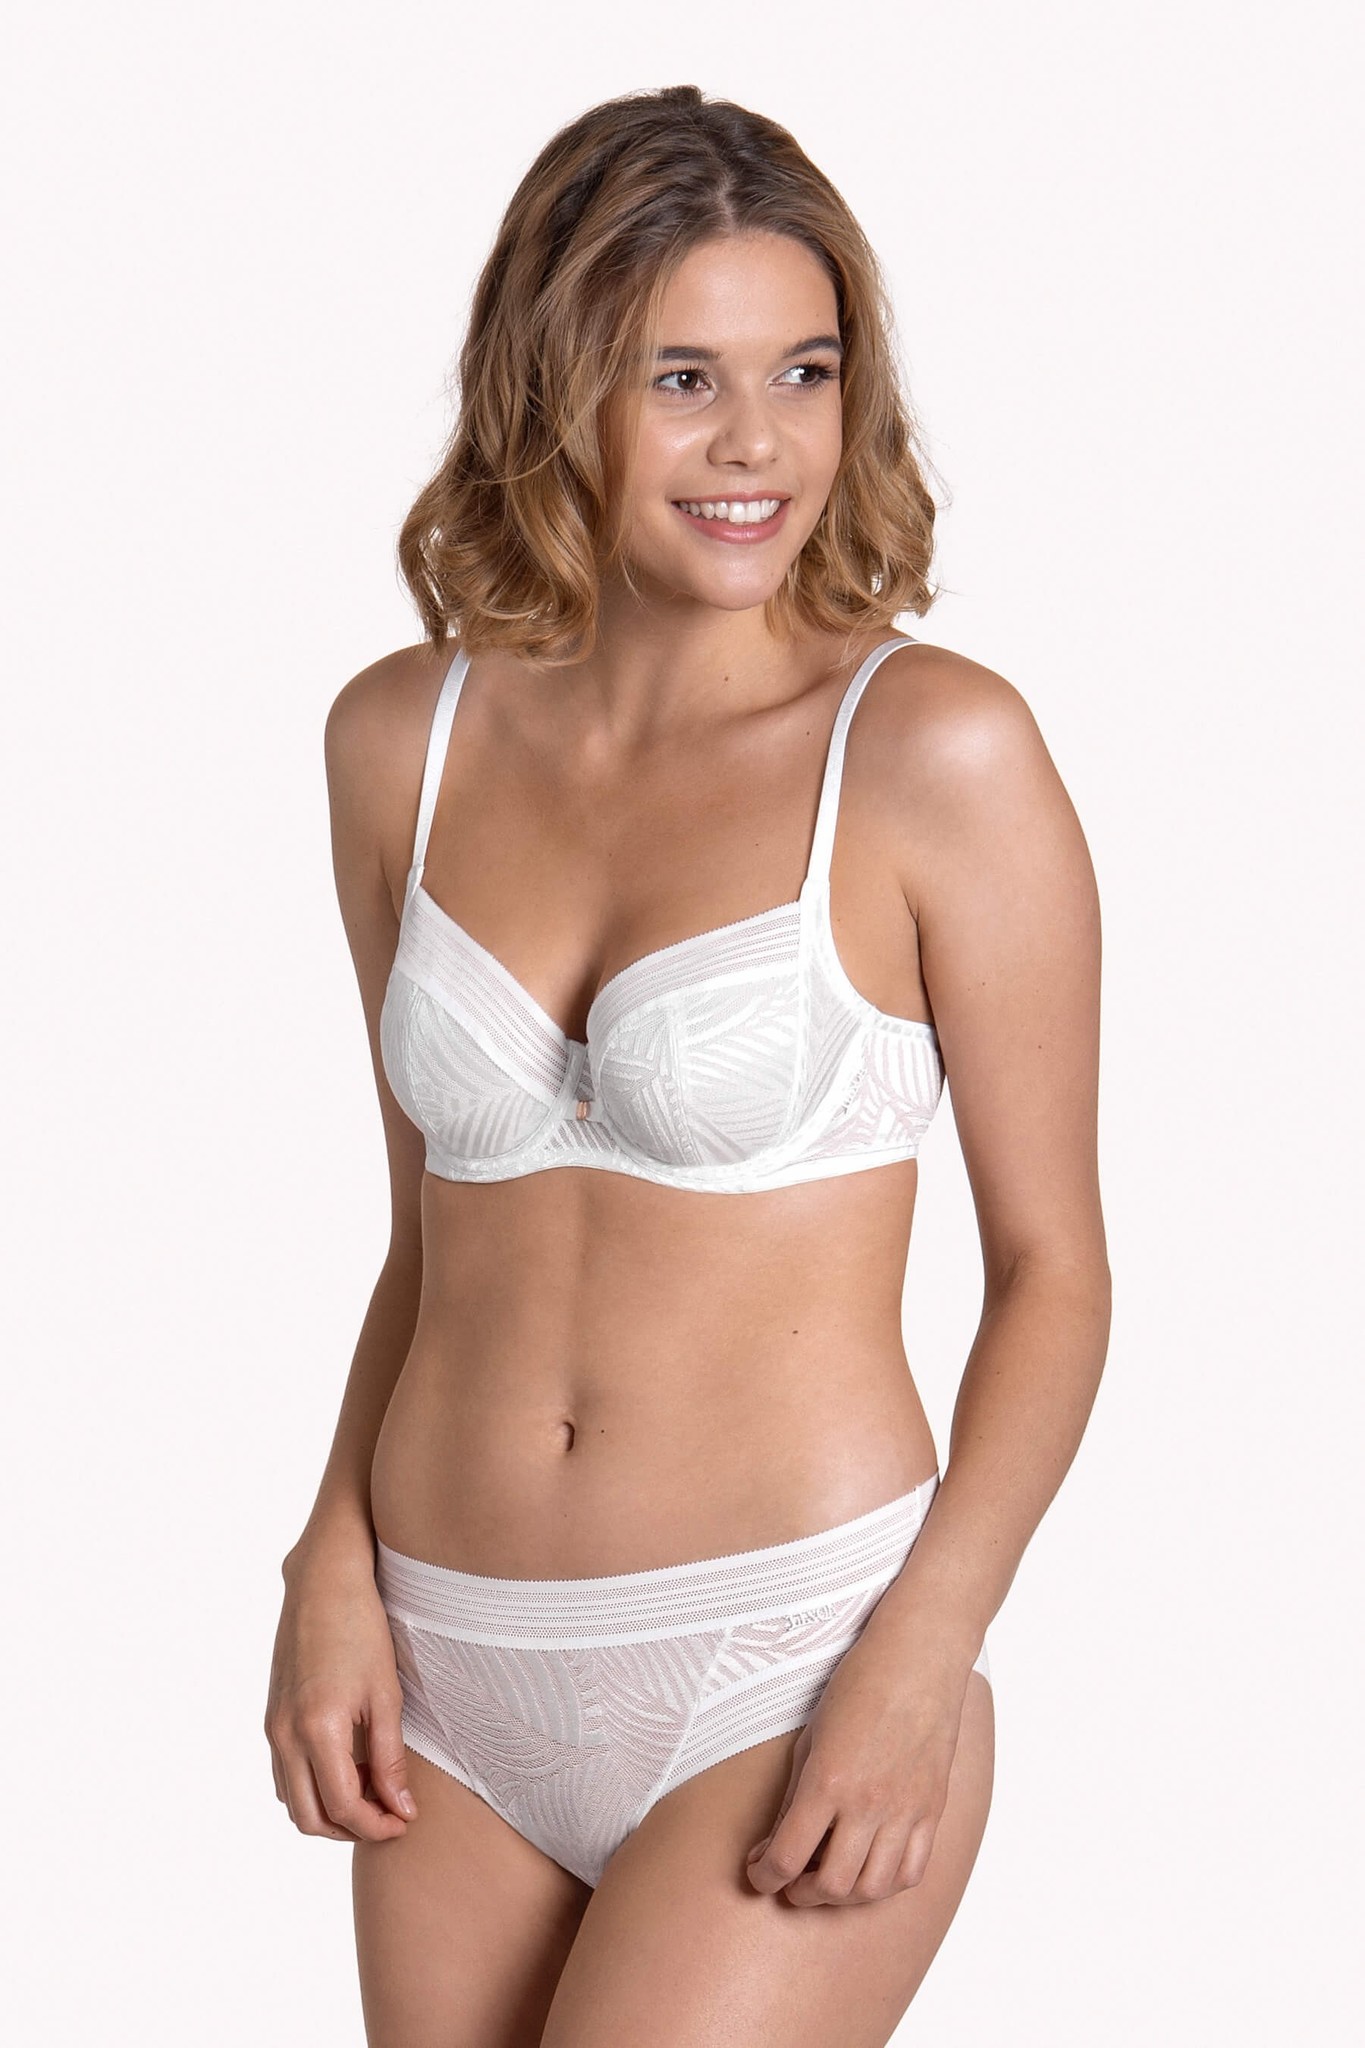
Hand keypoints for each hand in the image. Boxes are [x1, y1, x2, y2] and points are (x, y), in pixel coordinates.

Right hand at [264, 1548, 416, 1843]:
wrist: (323, 1583)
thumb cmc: (362, 1630)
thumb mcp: (386, 1694)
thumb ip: (390, 1757)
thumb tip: (401, 1809)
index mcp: (317, 1729)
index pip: (343, 1808)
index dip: (376, 1826)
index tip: (405, 1822)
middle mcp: (285, 1735)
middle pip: (309, 1818)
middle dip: (350, 1829)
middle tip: (388, 1816)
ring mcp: (273, 1728)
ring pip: (291, 1800)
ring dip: (328, 1811)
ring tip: (371, 1792)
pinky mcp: (271, 1717)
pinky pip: (284, 1774)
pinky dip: (311, 1787)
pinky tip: (346, 1768)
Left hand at [744, 1625, 969, 1907]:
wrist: (918, 1659)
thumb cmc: (859, 1685)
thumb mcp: (811, 1736)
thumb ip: (796, 1795)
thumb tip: (778, 1842)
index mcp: (828, 1781)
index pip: (786, 1858)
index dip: (764, 1877)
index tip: (759, 1873)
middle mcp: (868, 1804)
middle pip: (830, 1885)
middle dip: (800, 1893)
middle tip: (790, 1880)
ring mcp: (905, 1811)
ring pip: (872, 1890)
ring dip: (842, 1897)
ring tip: (827, 1880)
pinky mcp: (931, 1811)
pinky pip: (911, 1872)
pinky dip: (884, 1885)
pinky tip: (868, 1870)